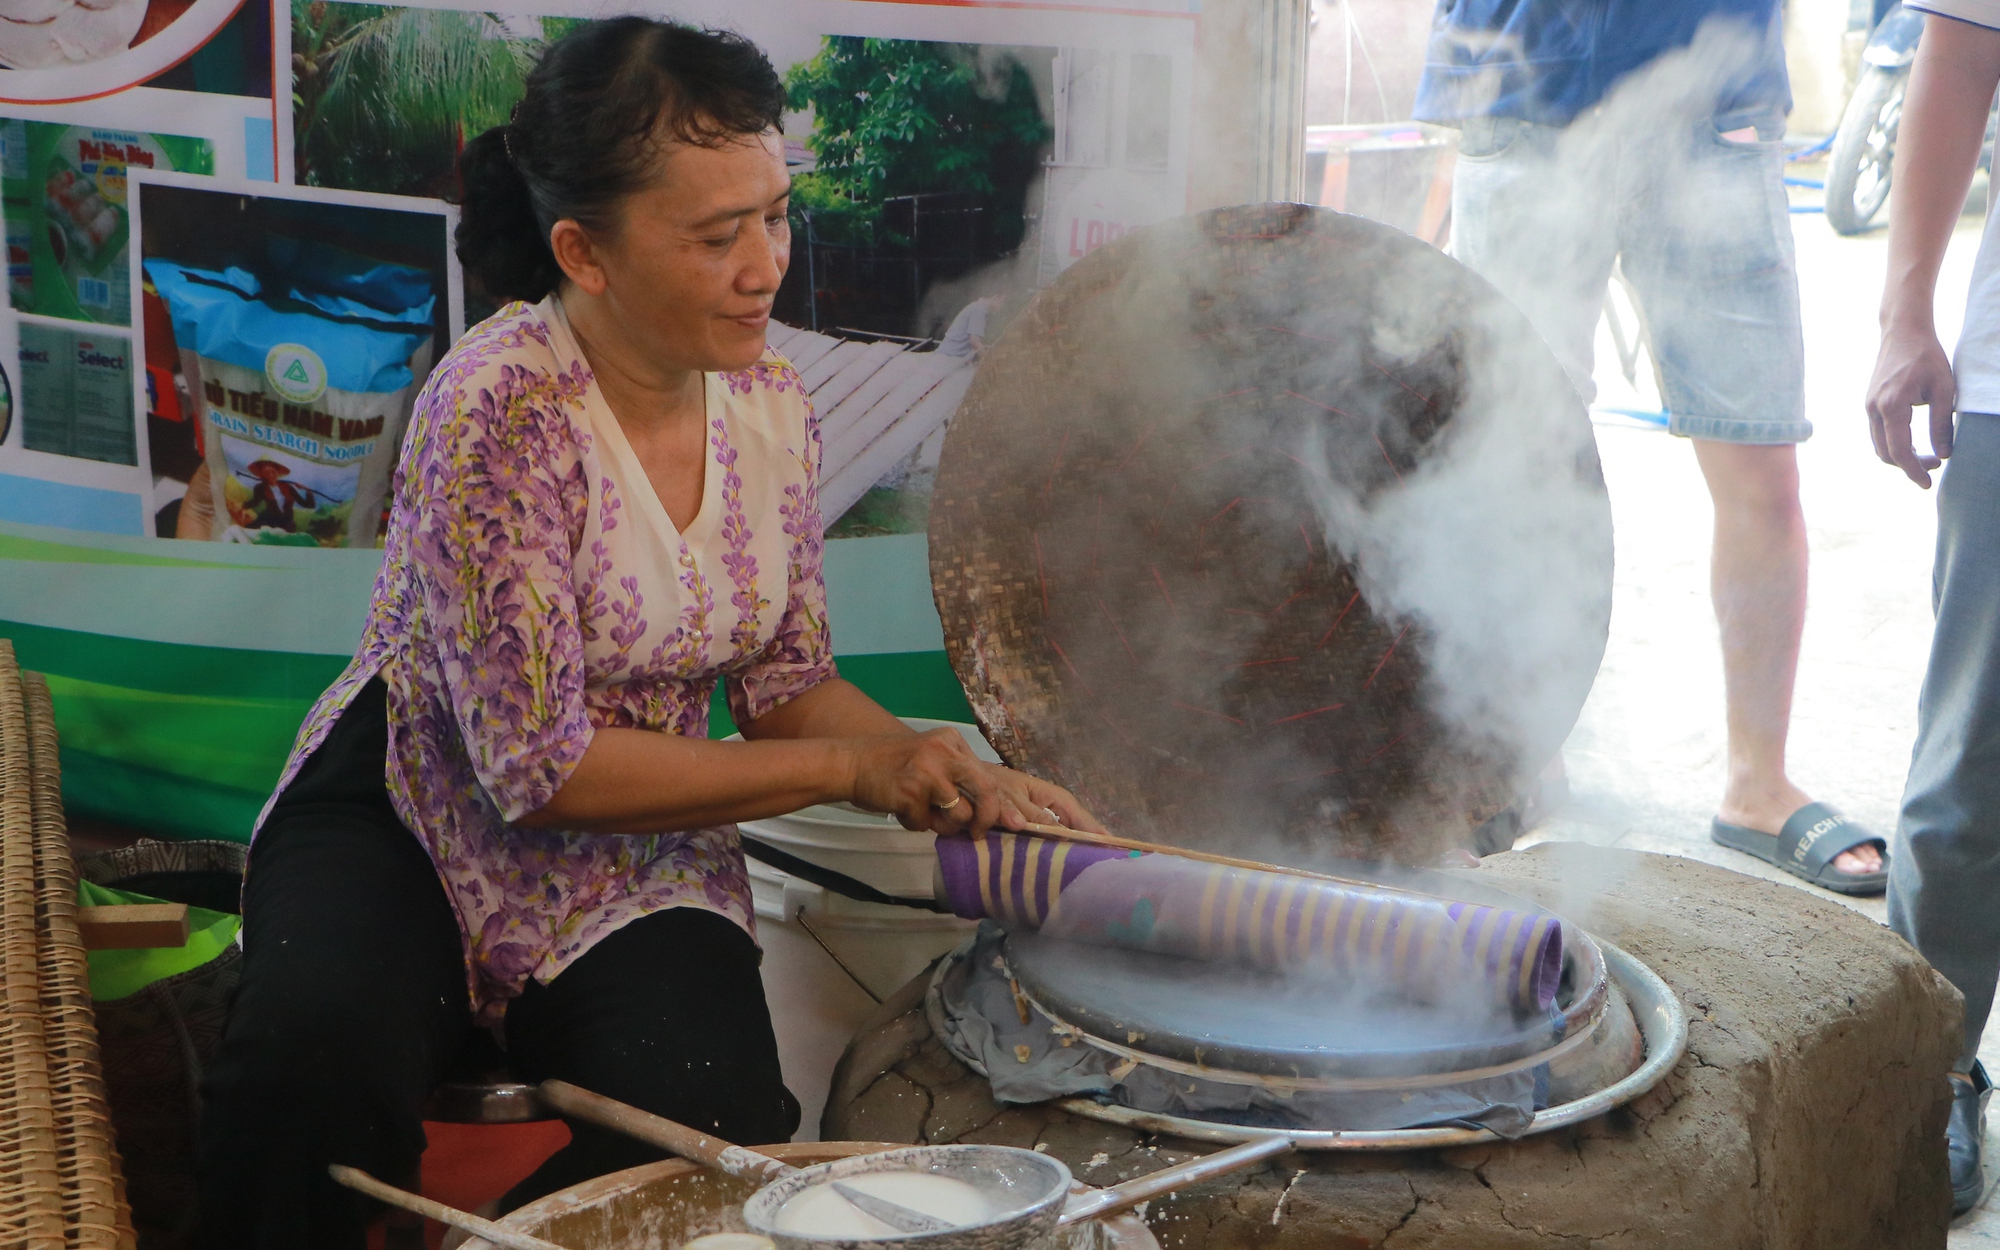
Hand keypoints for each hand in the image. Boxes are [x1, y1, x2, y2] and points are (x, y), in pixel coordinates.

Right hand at [846, 728, 1102, 835]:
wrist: (850, 762)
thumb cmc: (896, 770)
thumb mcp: (933, 764)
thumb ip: (961, 784)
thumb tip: (1001, 818)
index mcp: (955, 744)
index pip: (993, 779)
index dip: (1011, 806)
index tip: (1026, 827)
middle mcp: (945, 751)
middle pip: (985, 792)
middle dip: (986, 819)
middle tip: (980, 834)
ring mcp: (927, 768)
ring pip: (957, 814)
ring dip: (942, 824)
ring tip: (923, 812)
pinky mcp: (908, 788)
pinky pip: (925, 823)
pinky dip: (914, 823)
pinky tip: (901, 810)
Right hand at [1867, 323, 1957, 487]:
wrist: (1903, 331)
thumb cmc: (1927, 357)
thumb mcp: (1944, 390)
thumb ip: (1942, 424)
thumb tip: (1944, 454)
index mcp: (1892, 406)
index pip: (1900, 451)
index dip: (1914, 471)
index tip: (1928, 484)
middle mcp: (1874, 409)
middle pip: (1886, 453)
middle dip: (1909, 465)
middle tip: (1936, 464)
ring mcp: (1868, 406)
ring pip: (1879, 445)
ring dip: (1901, 456)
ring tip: (1927, 455)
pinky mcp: (1869, 402)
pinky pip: (1877, 433)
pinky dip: (1894, 443)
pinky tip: (1913, 440)